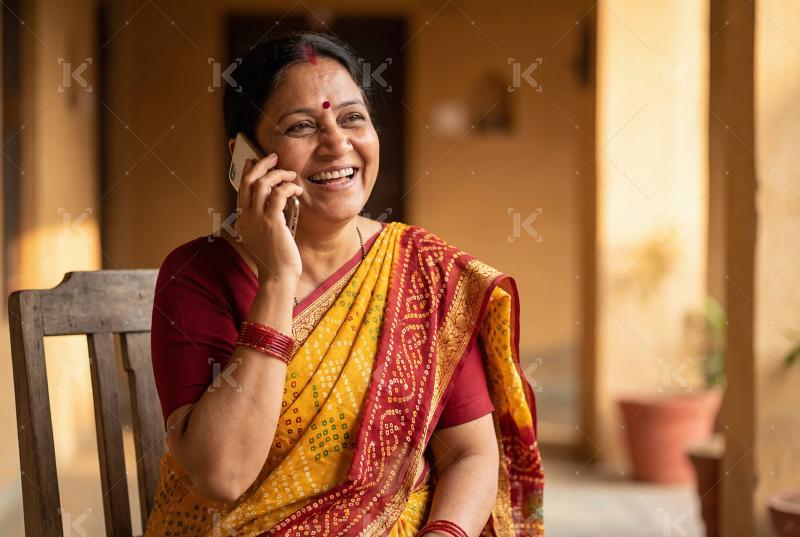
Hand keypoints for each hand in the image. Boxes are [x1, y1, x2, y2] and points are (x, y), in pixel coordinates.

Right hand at [234, 152, 302, 285]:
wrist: (277, 278)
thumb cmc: (276, 260)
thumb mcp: (265, 238)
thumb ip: (265, 221)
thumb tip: (276, 203)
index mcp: (242, 221)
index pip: (242, 189)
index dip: (248, 171)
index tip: (255, 160)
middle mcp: (246, 218)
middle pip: (248, 181)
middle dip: (261, 164)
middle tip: (273, 157)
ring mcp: (257, 220)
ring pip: (262, 184)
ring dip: (278, 174)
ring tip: (291, 174)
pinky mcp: (272, 223)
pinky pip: (277, 194)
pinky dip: (288, 187)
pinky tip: (296, 190)